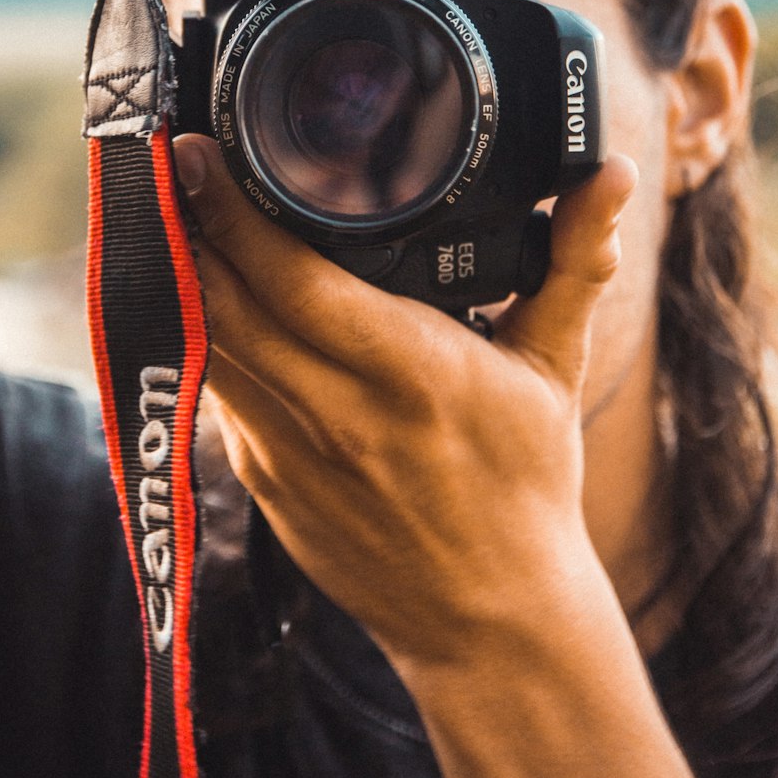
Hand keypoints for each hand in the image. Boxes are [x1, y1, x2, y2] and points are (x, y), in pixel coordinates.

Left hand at [173, 133, 637, 663]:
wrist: (491, 621)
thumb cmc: (525, 486)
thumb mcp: (555, 367)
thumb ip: (575, 260)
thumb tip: (610, 175)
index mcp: (411, 372)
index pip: (296, 283)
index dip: (234, 216)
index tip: (197, 156)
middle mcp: (338, 414)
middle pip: (226, 305)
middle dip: (185, 228)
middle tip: (166, 165)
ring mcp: (288, 456)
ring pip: (207, 346)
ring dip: (180, 278)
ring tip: (169, 212)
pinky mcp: (263, 484)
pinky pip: (218, 394)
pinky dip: (202, 337)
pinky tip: (201, 294)